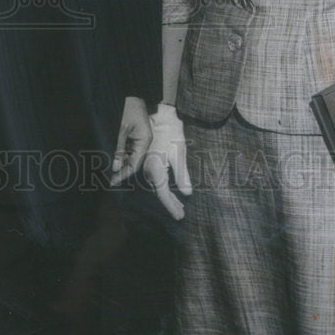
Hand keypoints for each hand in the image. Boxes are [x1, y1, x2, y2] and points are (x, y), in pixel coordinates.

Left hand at [110, 97, 151, 186]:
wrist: (131, 92)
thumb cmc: (128, 108)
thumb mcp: (121, 129)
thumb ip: (119, 149)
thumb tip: (115, 167)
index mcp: (145, 141)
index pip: (135, 164)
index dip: (124, 174)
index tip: (113, 182)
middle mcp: (144, 142)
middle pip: (133, 161)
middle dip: (121, 170)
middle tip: (109, 179)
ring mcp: (140, 138)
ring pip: (130, 156)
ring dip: (120, 163)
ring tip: (108, 171)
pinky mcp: (135, 135)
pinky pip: (128, 148)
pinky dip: (120, 154)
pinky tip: (113, 159)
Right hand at [142, 104, 191, 219]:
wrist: (160, 116)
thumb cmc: (171, 133)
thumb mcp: (179, 154)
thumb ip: (182, 175)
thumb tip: (187, 193)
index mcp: (155, 169)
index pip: (163, 194)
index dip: (172, 207)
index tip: (180, 217)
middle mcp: (147, 170)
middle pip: (160, 192)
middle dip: (171, 204)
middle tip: (181, 214)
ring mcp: (147, 166)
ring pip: (158, 186)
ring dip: (168, 196)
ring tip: (179, 205)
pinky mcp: (149, 162)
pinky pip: (156, 179)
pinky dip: (165, 187)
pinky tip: (172, 191)